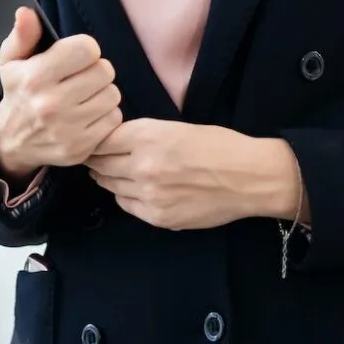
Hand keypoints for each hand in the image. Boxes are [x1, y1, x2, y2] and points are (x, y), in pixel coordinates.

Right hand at [0, 8, 122, 180]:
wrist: (12, 141)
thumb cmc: (19, 92)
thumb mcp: (11, 60)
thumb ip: (22, 34)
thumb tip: (27, 13)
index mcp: (35, 77)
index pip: (87, 49)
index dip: (85, 49)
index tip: (77, 56)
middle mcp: (51, 104)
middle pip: (104, 71)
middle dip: (96, 70)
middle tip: (82, 76)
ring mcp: (67, 129)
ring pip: (112, 95)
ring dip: (103, 92)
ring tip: (85, 95)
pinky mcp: (80, 148)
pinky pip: (114, 119)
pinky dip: (106, 114)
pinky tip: (88, 113)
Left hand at [85, 120, 301, 230]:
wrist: (250, 178)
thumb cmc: (217, 145)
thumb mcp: (175, 127)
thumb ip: (141, 135)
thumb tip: (110, 141)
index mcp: (148, 136)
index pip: (102, 140)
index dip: (96, 140)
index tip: (93, 141)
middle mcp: (143, 165)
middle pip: (100, 164)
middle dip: (97, 159)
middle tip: (96, 157)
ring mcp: (149, 194)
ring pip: (110, 185)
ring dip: (108, 178)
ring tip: (113, 171)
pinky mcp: (158, 216)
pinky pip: (126, 204)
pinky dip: (126, 195)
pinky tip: (135, 188)